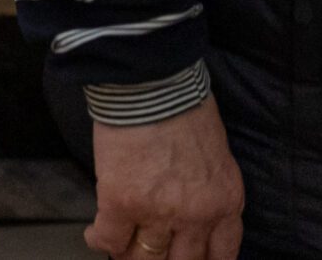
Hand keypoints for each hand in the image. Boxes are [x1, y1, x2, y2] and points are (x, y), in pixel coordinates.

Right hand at [86, 101, 245, 259]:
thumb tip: (191, 213)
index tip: (186, 259)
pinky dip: (99, 240)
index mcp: (225, 201)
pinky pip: (108, 240)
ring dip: (129, 254)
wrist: (153, 80)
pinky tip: (95, 234)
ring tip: (121, 246)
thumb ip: (208, 190)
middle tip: (148, 254)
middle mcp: (195, 215)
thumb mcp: (216, 155)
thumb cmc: (183, 104)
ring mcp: (158, 213)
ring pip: (143, 259)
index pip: (221, 256)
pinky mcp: (121, 202)